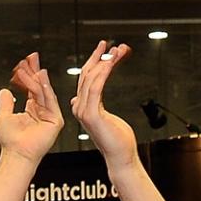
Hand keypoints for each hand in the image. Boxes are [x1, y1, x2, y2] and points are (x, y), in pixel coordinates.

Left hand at [0, 53, 63, 164]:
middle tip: (33, 57)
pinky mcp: (55, 121)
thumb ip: (6, 102)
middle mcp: (42, 111)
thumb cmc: (10, 140)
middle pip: (39, 87)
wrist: (16, 153)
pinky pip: (50, 101)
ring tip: (33, 66)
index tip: (27, 62)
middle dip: (35, 72)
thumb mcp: (4, 115)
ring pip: (44, 92)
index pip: (32, 88)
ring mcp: (50, 115)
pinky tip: (40, 78)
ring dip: (37, 78)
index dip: (29, 75)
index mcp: (32, 110)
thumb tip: (4, 90)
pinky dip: (44, 89)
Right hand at [70, 40, 139, 169]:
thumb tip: (83, 95)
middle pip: (86, 75)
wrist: (120, 157)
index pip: (85, 79)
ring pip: (91, 79)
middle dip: (98, 57)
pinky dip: (103, 73)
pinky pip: (95, 88)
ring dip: (105, 62)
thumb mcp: (106, 116)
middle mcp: (80, 107)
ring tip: (117, 50)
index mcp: (83, 106)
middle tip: (109, 43)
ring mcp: (83, 111)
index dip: (94, 62)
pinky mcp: (91, 115)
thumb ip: (95, 104)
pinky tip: (110, 63)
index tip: (105, 48)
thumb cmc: (118, 140)